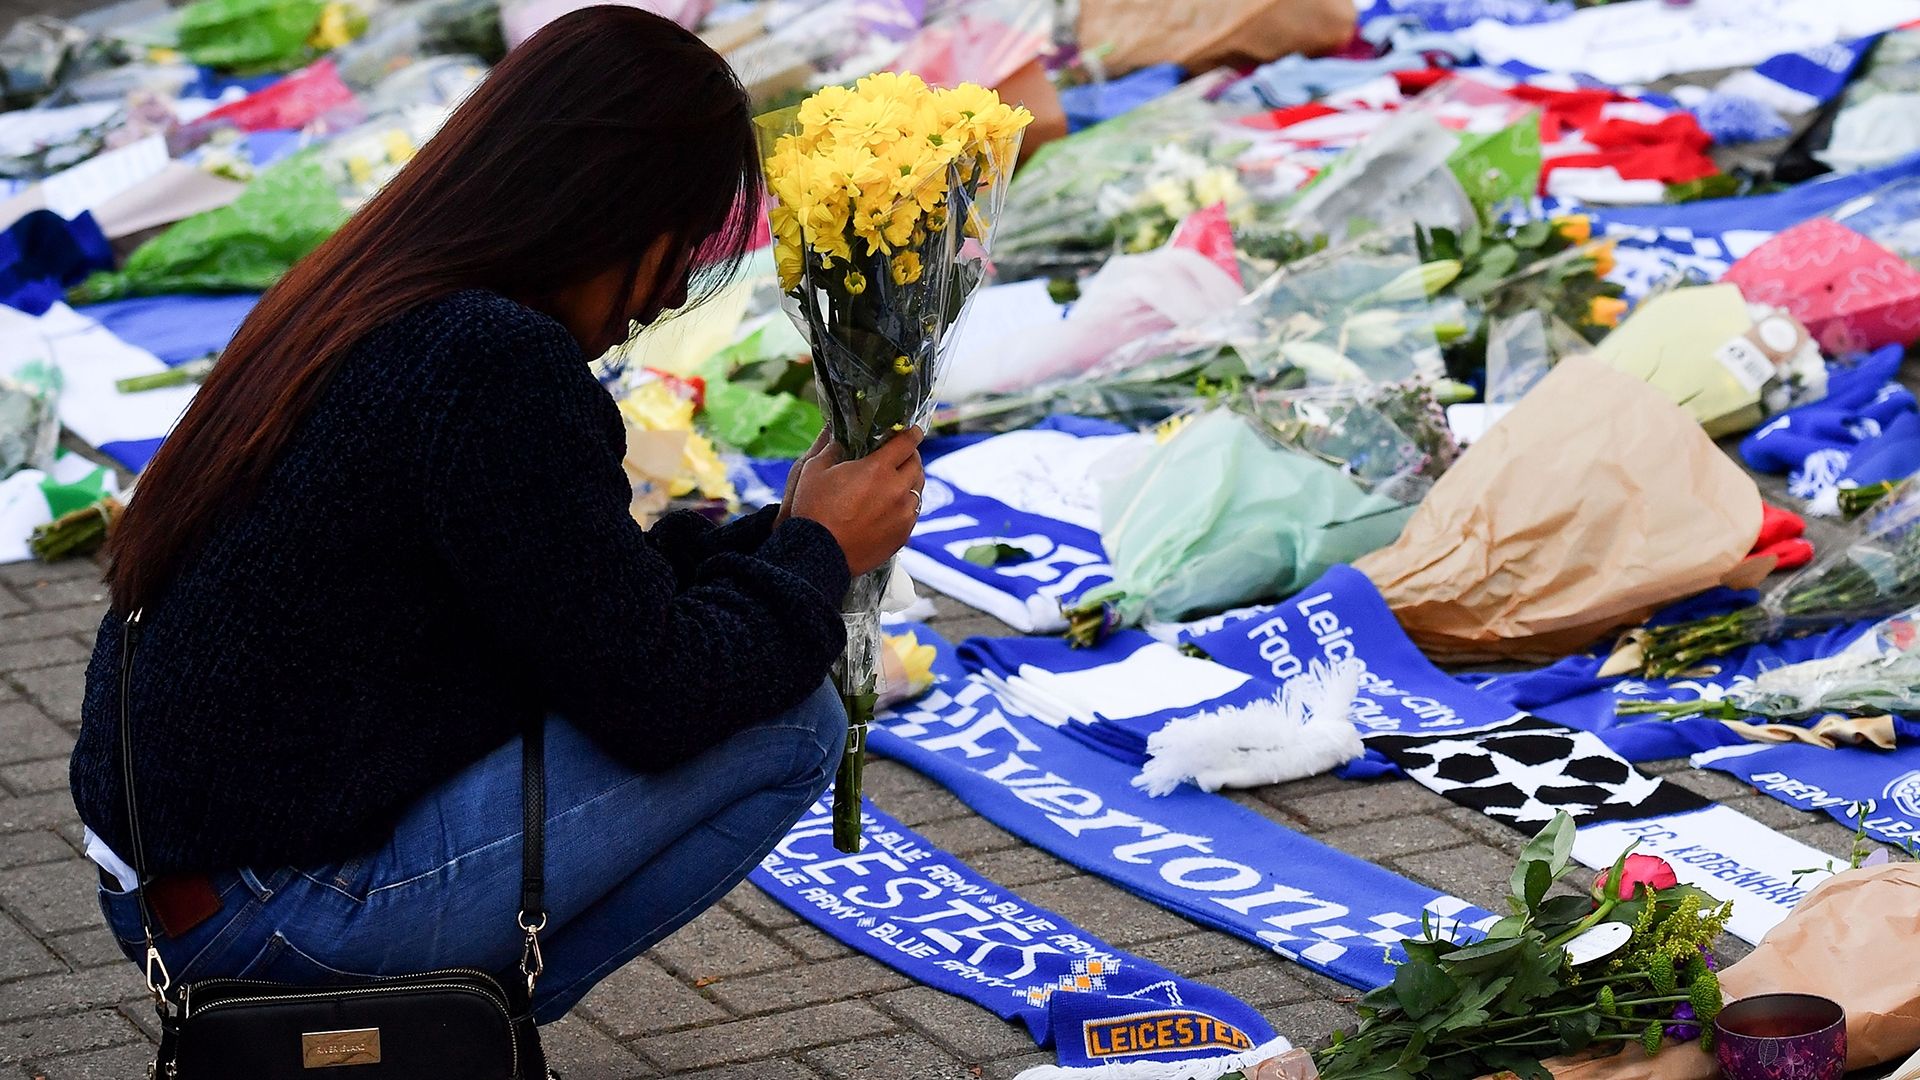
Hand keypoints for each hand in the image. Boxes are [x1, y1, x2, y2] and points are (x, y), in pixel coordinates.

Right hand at [787, 428, 924, 576]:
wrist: (818, 554)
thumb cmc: (813, 510)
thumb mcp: (814, 469)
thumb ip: (830, 447)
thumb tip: (836, 434)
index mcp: (878, 468)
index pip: (906, 443)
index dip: (911, 434)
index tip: (914, 431)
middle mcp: (897, 489)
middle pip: (917, 465)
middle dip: (911, 456)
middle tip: (902, 456)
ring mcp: (903, 514)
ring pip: (917, 490)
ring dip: (910, 482)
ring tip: (898, 482)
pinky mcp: (902, 535)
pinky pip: (912, 514)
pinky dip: (906, 506)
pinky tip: (893, 506)